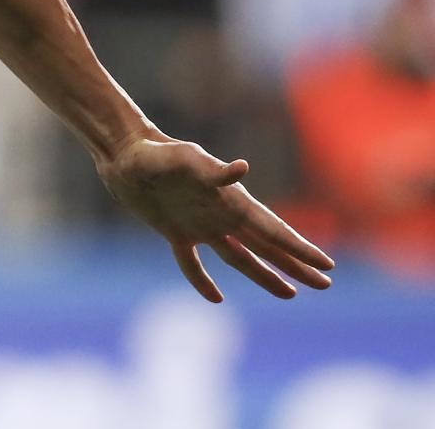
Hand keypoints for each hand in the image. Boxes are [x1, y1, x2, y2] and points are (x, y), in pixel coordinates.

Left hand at [98, 135, 334, 301]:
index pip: (272, 229)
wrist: (123, 153)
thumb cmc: (154, 152)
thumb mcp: (183, 158)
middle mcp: (220, 214)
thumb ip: (212, 169)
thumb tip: (242, 169)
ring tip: (290, 293)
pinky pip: (192, 263)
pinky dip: (202, 280)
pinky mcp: (174, 232)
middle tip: (325, 283)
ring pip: (239, 257)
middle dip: (295, 264)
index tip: (326, 264)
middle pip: (266, 245)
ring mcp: (199, 224)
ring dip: (264, 275)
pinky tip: (215, 299)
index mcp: (230, 200)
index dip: (299, 248)